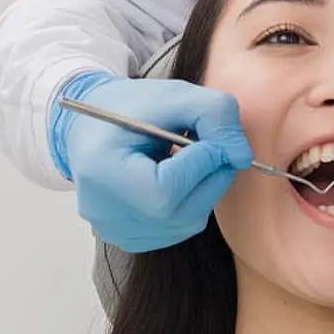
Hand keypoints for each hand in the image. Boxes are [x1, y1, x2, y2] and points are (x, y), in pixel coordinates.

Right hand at [62, 76, 252, 252]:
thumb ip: (215, 114)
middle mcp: (105, 214)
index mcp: (102, 174)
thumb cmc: (128, 107)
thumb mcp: (174, 94)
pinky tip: (177, 178)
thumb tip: (242, 156)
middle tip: (216, 148)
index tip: (212, 137)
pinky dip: (190, 202)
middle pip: (182, 212)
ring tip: (191, 160)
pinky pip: (178, 228)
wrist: (91, 127)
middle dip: (212, 176)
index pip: (167, 189)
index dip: (203, 163)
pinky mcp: (129, 239)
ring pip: (186, 223)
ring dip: (204, 189)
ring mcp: (116, 232)